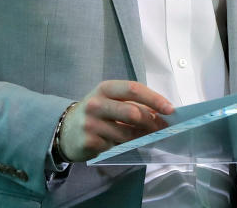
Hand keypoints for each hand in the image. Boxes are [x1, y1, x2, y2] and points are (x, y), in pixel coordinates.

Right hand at [57, 80, 175, 161]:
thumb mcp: (111, 100)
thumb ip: (133, 103)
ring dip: (142, 137)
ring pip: (127, 133)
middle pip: (133, 113)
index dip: (155, 99)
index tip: (170, 109)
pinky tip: (128, 145)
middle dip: (152, 122)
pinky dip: (127, 147)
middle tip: (162, 128)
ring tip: (148, 137)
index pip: (134, 89)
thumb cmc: (96, 112)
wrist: (66, 130)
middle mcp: (96, 104)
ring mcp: (91, 124)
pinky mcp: (89, 142)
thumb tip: (161, 113)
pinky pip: (117, 146)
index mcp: (105, 88)